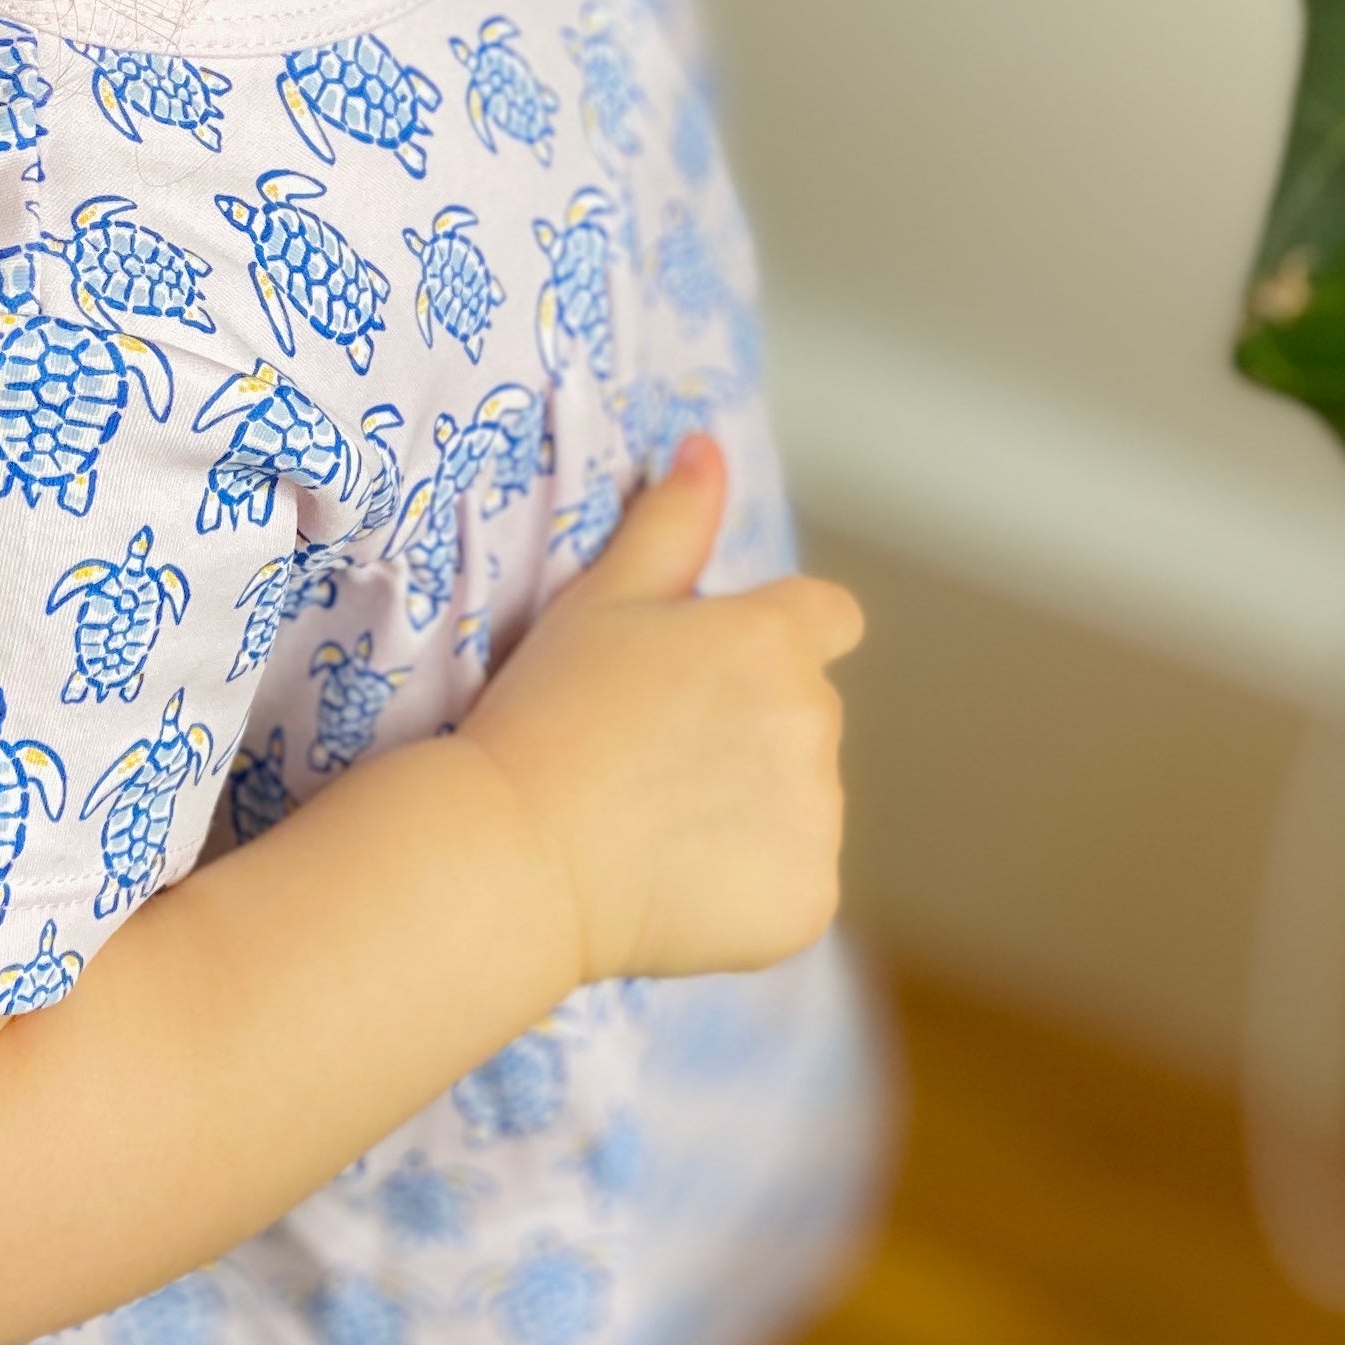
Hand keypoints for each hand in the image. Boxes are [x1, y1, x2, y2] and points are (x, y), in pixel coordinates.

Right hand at [462, 438, 861, 983]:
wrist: (515, 854)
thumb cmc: (546, 712)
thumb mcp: (601, 599)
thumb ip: (672, 521)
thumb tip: (707, 447)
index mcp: (773, 637)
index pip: (829, 619)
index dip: (779, 642)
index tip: (720, 676)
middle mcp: (814, 718)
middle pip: (806, 712)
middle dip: (752, 727)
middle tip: (652, 756)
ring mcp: (817, 814)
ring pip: (802, 799)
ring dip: (753, 806)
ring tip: (652, 822)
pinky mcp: (808, 897)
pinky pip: (793, 881)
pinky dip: (749, 884)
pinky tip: (673, 881)